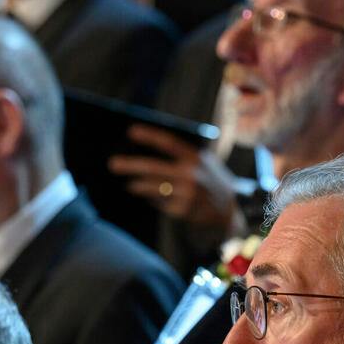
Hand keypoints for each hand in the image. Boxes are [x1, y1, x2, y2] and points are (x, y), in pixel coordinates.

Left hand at [108, 124, 242, 236]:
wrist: (231, 209)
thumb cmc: (213, 181)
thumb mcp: (205, 163)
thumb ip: (182, 157)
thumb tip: (150, 154)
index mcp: (196, 158)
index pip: (168, 143)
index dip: (149, 136)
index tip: (130, 132)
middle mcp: (191, 175)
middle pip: (154, 168)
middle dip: (131, 165)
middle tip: (113, 164)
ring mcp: (186, 194)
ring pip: (153, 188)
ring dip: (138, 185)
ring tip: (129, 184)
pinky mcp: (182, 211)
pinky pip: (160, 202)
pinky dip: (154, 199)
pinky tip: (150, 197)